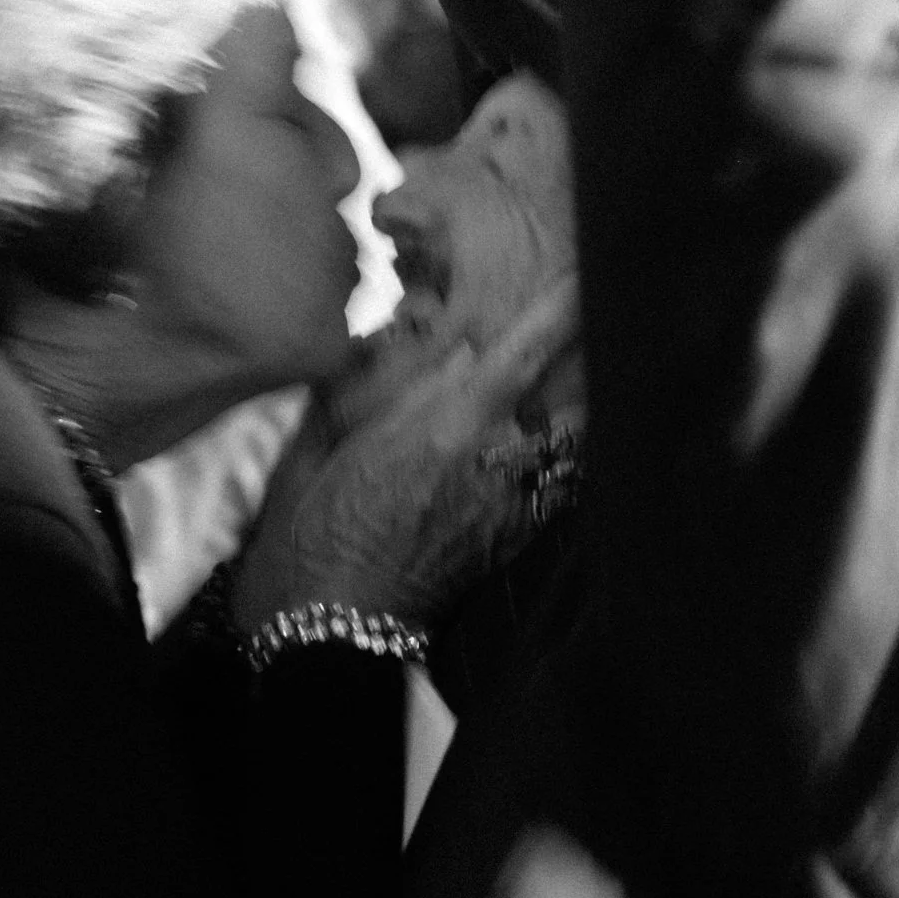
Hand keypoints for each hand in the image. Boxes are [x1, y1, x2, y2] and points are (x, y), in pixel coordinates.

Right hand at [232, 280, 580, 634]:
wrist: (332, 627)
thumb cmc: (312, 529)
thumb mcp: (326, 439)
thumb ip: (375, 380)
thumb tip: (416, 334)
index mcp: (447, 427)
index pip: (524, 351)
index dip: (561, 307)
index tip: (582, 270)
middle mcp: (497, 462)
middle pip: (570, 392)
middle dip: (582, 355)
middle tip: (586, 321)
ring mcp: (515, 505)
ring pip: (574, 439)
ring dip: (576, 407)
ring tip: (576, 376)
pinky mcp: (516, 540)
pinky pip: (561, 485)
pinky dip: (563, 457)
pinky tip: (548, 443)